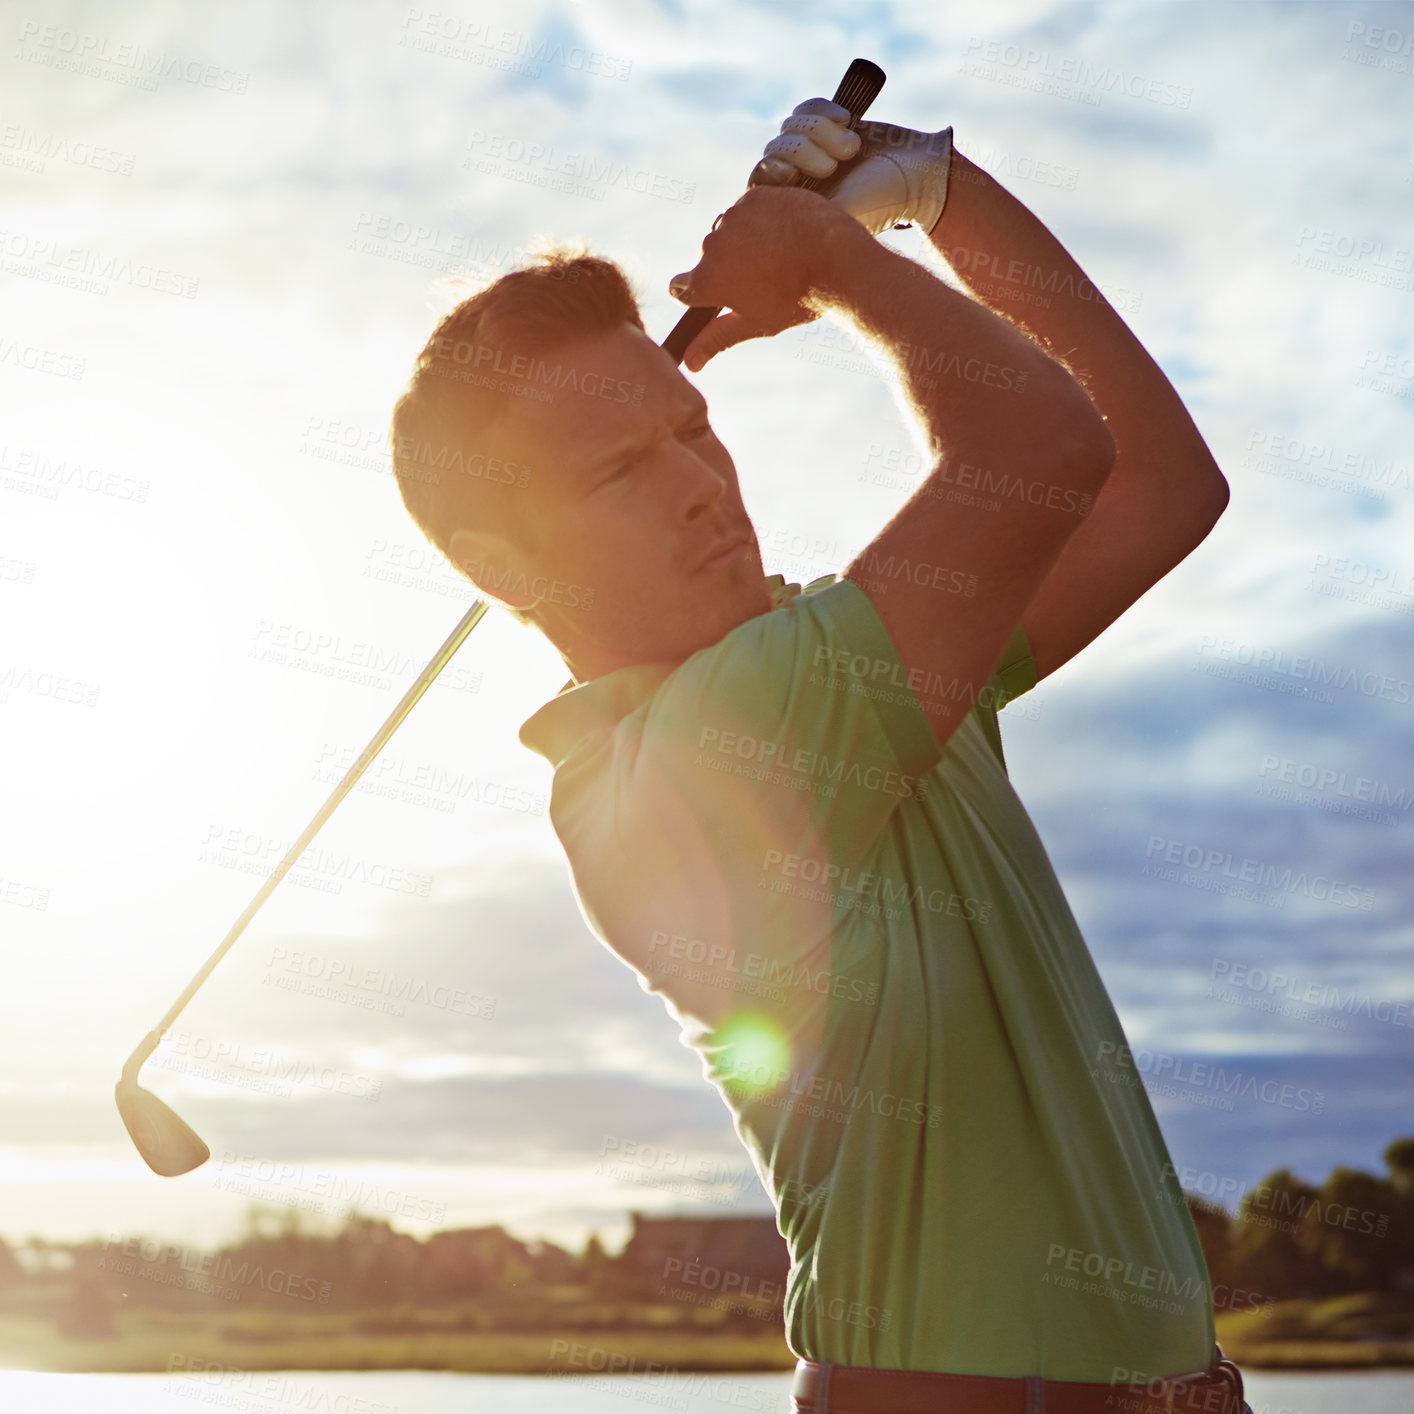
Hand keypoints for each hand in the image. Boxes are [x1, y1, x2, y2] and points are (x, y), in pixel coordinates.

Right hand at [667, 184, 865, 371]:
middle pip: (708, 260)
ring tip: (778, 256)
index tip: (717, 298)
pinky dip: (761, 221)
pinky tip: (784, 234)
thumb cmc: (797, 299)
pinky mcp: (755, 196)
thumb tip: (689, 363)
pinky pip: (748, 210)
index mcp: (708, 280)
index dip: (698, 296)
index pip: (680, 289)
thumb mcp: (756, 324)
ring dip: (744, 241)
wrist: (838, 260)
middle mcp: (712, 245)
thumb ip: (716, 339)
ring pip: (728, 232)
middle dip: (727, 268)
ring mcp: (734, 217)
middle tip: (763, 279)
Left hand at [750, 98, 953, 237]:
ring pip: (790, 125)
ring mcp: (812, 149)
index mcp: (794, 207)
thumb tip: (756, 223)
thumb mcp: (833, 218)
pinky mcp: (827, 123)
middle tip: (835, 165)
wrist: (918, 174)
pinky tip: (848, 123)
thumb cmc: (878, 203)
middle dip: (803, 151)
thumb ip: (794, 219)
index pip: (758, 183)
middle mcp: (799, 179)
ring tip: (850, 149)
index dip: (771, 173)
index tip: (794, 177)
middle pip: (772, 150)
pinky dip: (825, 110)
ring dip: (820, 131)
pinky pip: (806, 104)